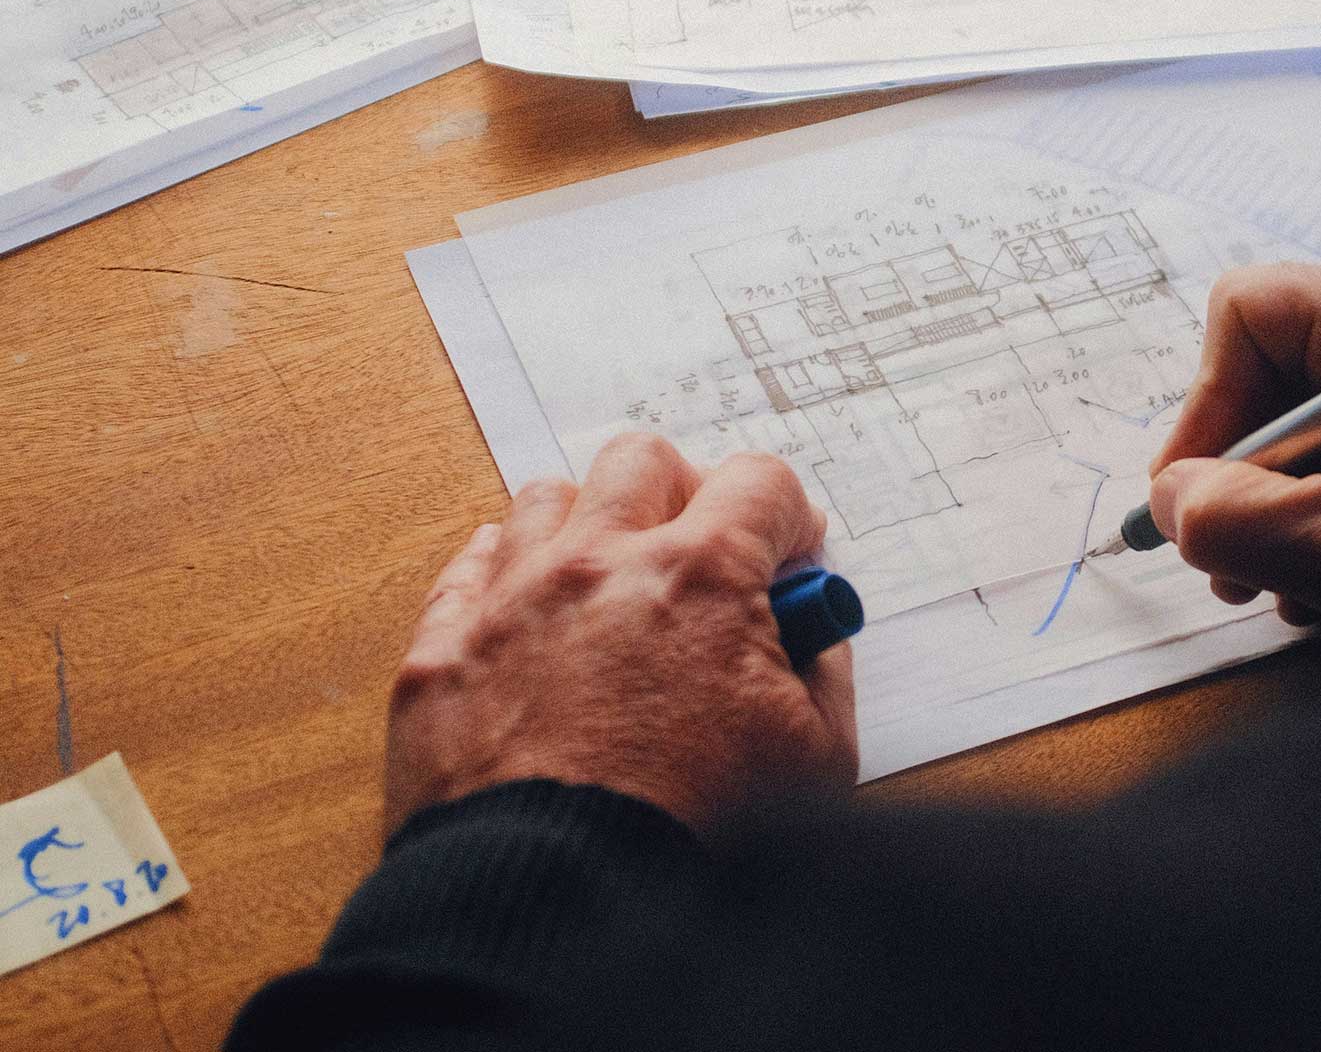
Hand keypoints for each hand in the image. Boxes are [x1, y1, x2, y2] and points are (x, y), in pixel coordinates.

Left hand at [384, 434, 854, 835]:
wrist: (555, 914)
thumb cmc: (690, 839)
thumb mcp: (817, 760)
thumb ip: (824, 673)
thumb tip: (813, 635)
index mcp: (701, 578)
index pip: (761, 481)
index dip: (788, 517)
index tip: (790, 557)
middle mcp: (599, 564)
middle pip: (644, 461)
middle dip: (685, 493)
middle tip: (701, 554)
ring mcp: (510, 601)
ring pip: (547, 498)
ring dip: (590, 526)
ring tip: (609, 587)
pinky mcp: (441, 653)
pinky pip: (469, 566)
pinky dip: (505, 574)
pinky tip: (532, 612)